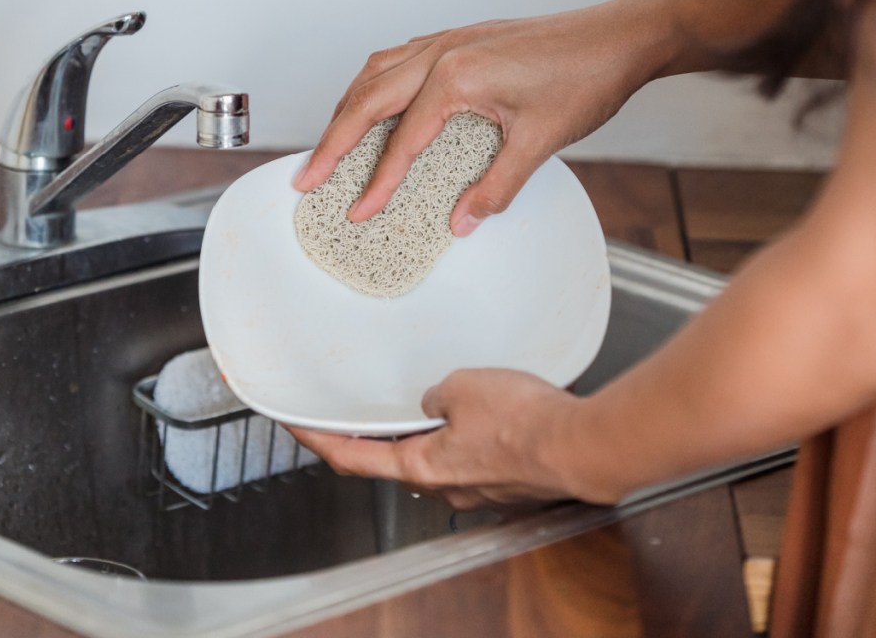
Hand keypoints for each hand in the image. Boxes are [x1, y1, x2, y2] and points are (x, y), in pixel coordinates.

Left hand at [288, 368, 605, 510]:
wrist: (580, 447)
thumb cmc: (524, 423)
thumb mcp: (462, 386)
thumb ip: (436, 394)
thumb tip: (434, 403)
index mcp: (421, 467)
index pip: (352, 457)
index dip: (318, 440)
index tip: (296, 427)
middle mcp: (445, 487)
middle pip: (393, 462)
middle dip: (377, 438)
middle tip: (362, 414)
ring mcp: (476, 489)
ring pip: (437, 460)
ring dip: (426, 436)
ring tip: (430, 405)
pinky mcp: (504, 483)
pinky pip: (472, 458)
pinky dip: (462, 438)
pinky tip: (480, 415)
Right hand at [292, 2, 675, 235]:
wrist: (620, 36)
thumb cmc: (585, 75)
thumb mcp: (539, 141)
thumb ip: (495, 187)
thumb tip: (462, 221)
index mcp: (456, 76)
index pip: (400, 140)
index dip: (376, 183)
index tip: (358, 211)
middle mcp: (442, 52)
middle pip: (365, 101)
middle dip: (331, 144)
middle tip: (307, 179)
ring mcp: (448, 41)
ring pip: (375, 74)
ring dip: (346, 112)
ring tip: (329, 148)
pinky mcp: (459, 41)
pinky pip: (397, 61)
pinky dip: (373, 88)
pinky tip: (374, 107)